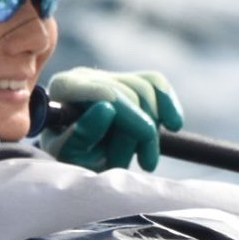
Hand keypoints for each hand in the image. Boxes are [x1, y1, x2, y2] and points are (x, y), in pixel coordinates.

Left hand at [42, 68, 184, 171]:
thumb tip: (106, 109)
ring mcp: (106, 76)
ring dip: (152, 130)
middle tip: (142, 164)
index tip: (147, 141)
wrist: (78, 161)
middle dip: (142, 133)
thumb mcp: (71, 157)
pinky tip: (174, 126)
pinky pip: (156, 82)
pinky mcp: (126, 80)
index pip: (106, 92)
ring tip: (144, 159)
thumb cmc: (71, 160)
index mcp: (64, 88)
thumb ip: (81, 136)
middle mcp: (84, 75)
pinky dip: (168, 104)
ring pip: (146, 91)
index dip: (132, 116)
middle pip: (131, 94)